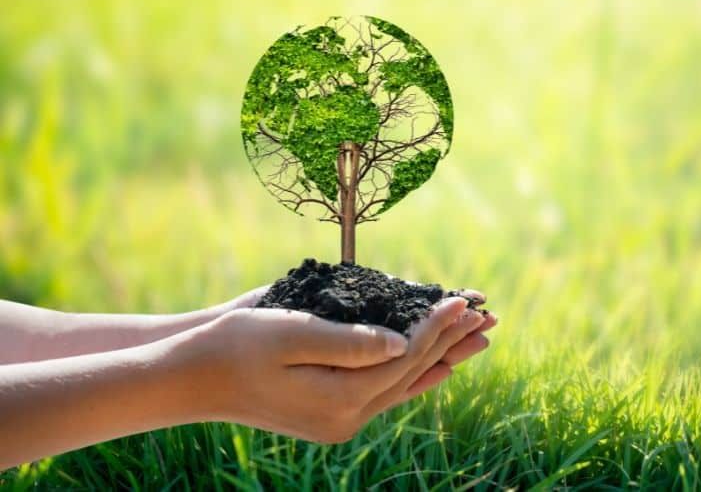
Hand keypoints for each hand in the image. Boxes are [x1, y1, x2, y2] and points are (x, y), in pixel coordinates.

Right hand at [192, 296, 493, 442]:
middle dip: (450, 340)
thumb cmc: (234, 345)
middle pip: (413, 372)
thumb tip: (402, 342)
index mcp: (339, 399)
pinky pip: (386, 390)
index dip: (436, 326)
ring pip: (405, 383)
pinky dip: (415, 373)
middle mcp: (346, 416)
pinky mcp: (332, 410)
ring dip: (442, 357)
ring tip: (478, 338)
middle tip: (488, 314)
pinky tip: (436, 366)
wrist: (194, 376)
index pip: (404, 357)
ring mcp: (340, 418)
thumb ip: (349, 341)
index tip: (464, 299)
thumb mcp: (289, 333)